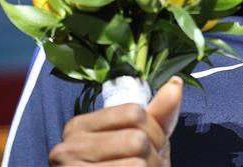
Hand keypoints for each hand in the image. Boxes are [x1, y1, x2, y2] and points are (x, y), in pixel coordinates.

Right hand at [49, 76, 182, 165]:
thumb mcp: (141, 140)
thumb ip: (158, 115)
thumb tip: (175, 83)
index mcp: (79, 126)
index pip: (134, 112)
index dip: (156, 131)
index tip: (153, 146)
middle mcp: (67, 148)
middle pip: (136, 139)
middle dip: (154, 156)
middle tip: (149, 166)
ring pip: (137, 164)